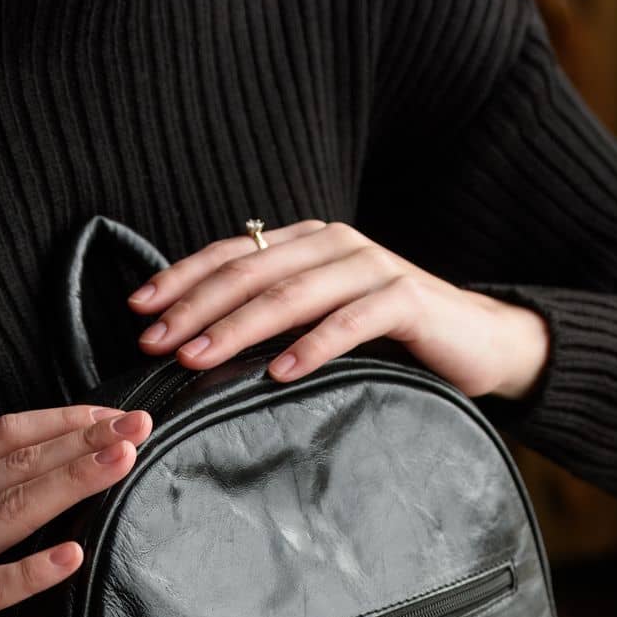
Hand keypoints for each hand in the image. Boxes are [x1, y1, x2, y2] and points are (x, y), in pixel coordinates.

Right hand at [0, 404, 151, 616]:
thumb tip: (41, 477)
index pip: (3, 437)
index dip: (61, 420)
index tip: (113, 414)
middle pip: (16, 464)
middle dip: (82, 440)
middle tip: (138, 426)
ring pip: (10, 511)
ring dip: (70, 482)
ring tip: (119, 464)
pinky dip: (33, 570)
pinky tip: (72, 556)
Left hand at [128, 220, 548, 400]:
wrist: (479, 341)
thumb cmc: (391, 340)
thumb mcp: (321, 323)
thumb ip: (273, 321)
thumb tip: (196, 349)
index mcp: (306, 244)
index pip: (231, 254)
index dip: (182, 279)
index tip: (137, 310)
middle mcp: (334, 245)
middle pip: (251, 272)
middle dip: (196, 308)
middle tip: (155, 343)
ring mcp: (372, 268)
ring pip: (291, 294)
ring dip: (238, 328)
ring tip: (197, 358)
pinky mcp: (406, 300)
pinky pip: (351, 321)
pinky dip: (313, 346)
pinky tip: (280, 372)